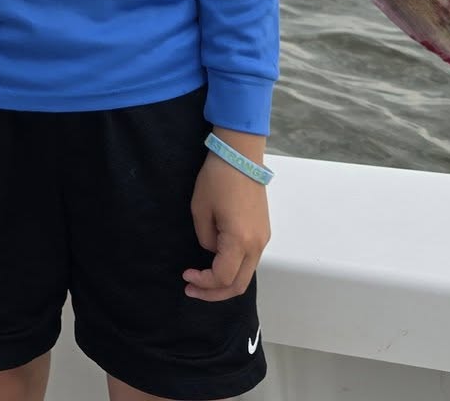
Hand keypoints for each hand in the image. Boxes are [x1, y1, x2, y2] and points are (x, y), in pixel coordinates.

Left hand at [184, 132, 270, 299]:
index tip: (186, 276)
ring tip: (201, 280)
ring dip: (225, 282)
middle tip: (192, 290)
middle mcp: (256, 245)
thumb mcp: (200, 209)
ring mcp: (263, 239)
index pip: (223, 277)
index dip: (203, 283)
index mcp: (240, 240)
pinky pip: (249, 260)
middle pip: (239, 285)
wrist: (241, 157)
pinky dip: (233, 269)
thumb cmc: (217, 179)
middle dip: (214, 293)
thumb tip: (211, 250)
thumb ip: (205, 238)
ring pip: (246, 275)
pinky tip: (216, 264)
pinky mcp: (263, 232)